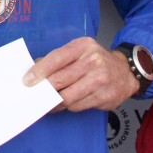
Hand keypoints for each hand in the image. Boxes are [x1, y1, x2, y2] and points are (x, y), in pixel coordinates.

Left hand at [22, 37, 137, 112]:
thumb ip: (59, 58)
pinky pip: (77, 105)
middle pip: (61, 78)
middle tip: (34, 95)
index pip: (57, 58)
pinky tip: (64, 105)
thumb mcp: (80, 51)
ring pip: (68, 96)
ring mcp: (100, 79)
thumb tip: (34, 69)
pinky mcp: (103, 96)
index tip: (27, 80)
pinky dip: (67, 107)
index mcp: (83, 46)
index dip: (40, 70)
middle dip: (45, 89)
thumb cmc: (96, 61)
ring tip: (47, 103)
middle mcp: (92, 60)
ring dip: (54, 102)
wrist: (125, 73)